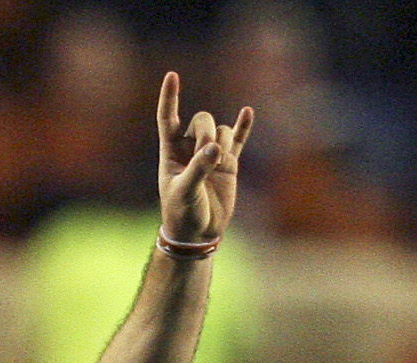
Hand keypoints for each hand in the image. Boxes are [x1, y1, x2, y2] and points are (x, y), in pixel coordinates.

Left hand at [156, 72, 252, 243]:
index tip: (172, 75)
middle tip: (207, 153)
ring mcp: (211, 154)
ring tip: (217, 161)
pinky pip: (238, 139)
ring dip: (224, 138)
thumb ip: (198, 169)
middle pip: (202, 120)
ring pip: (221, 129)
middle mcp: (190, 150)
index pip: (168, 119)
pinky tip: (247, 112)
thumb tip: (214, 147)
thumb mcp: (185, 193)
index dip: (169, 98)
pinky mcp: (228, 163)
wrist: (198, 233)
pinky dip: (243, 126)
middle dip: (207, 130)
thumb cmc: (183, 214)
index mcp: (171, 154)